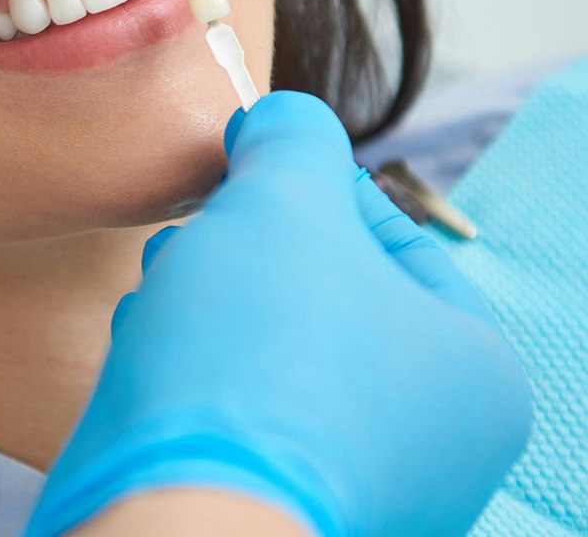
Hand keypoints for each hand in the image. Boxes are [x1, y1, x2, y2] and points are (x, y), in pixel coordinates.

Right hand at [24, 92, 531, 536]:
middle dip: (247, 245)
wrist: (174, 517)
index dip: (309, 185)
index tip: (248, 164)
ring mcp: (343, 479)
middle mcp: (421, 440)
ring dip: (208, 294)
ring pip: (266, 338)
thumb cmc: (256, 351)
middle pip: (321, 287)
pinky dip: (192, 361)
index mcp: (468, 369)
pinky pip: (232, 399)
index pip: (390, 232)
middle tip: (204, 231)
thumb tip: (280, 122)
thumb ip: (295, 137)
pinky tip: (151, 347)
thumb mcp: (286, 200)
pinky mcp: (264, 499)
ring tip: (170, 285)